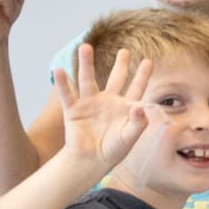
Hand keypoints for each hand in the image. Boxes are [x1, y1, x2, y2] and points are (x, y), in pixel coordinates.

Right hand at [55, 44, 151, 170]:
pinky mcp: (73, 110)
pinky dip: (63, 83)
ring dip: (86, 64)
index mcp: (123, 108)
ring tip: (85, 47)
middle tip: (124, 51)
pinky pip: (67, 95)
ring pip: (87, 80)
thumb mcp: (129, 138)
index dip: (142, 76)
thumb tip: (140, 106)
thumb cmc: (112, 151)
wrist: (90, 162)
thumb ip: (137, 123)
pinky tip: (59, 70)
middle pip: (114, 79)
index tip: (148, 61)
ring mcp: (89, 104)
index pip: (135, 88)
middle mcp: (107, 102)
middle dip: (120, 65)